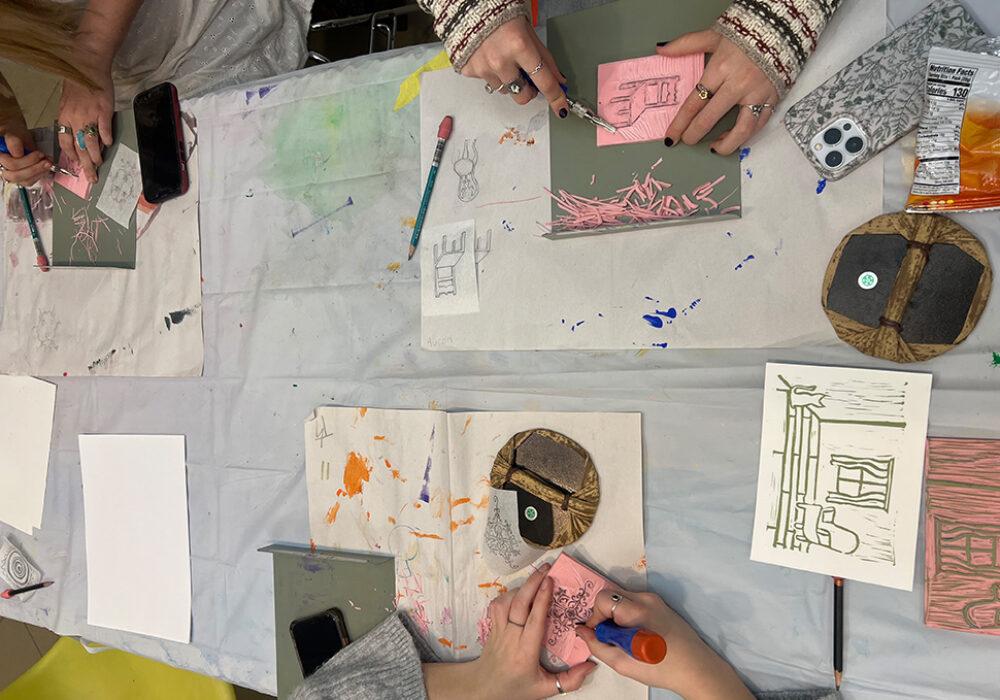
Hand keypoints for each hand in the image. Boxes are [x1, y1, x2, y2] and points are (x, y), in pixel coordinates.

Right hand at [0, 121, 52, 186]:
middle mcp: (3, 167)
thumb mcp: (13, 133)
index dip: (27, 161)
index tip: (39, 154)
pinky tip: (45, 167)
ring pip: (25, 181)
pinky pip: (31, 181)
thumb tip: (17, 153)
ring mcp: (11, 174)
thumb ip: (13, 142)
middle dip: (34, 169)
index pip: (10, 164)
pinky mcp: (21, 177)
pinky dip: (40, 175)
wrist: (17, 136)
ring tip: (48, 163)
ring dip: (39, 173)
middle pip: (16, 176)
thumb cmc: (14, 133)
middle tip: (47, 162)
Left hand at [57, 67, 114, 184]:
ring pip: (91, 143)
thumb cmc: (79, 81)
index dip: (70, 155)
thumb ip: (72, 118)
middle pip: (79, 148)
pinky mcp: (104, 111)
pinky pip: (105, 130)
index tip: (76, 162)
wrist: (88, 64)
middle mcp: (75, 118)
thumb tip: (79, 134)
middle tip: (91, 176)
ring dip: (96, 156)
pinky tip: (109, 144)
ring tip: (100, 163)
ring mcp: (89, 115)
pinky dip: (107, 139)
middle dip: (85, 165)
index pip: (64, 142)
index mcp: (64, 115)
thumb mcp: (68, 101)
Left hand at [423, 563, 595, 699]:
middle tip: (547, 568)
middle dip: (533, 583)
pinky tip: (520, 593)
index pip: (534, 620)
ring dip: (522, 587)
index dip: (542, 600)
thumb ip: (570, 680)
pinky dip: (509, 594)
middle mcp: (510, 637)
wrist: (484, 687)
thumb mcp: (544, 689)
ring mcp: (498, 630)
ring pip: (507, 601)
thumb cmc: (515, 687)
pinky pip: (498, 604)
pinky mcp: (492, 626)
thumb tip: (591, 665)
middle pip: (519, 604)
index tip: (550, 582)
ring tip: (536, 579)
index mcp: (525, 652)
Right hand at [461, 17, 569, 118]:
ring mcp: (483, 67)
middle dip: (529, 90)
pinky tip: (489, 57)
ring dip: (509, 80)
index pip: (544, 81)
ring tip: (504, 59)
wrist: (468, 7)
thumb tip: (557, 79)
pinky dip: (492, 73)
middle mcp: (500, 60)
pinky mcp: (469, 70)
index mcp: (519, 46)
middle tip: (528, 78)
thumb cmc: (500, 12)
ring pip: (504, 90)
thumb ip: (544, 58)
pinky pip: (487, 82)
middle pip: (522, 95)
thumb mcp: (528, 31)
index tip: (561, 108)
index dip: (555, 97)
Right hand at [576, 589, 753, 699]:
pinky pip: (632, 601)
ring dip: (614, 613)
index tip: (597, 633)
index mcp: (638, 612)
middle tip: (609, 636)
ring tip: (623, 636)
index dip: (595, 616)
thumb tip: (583, 632)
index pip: (603, 599)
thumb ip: (599, 646)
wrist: (697, 668)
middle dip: (603, 613)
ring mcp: (654, 599)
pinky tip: (634, 633)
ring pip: (620, 597)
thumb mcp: (624, 664)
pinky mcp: (659, 602)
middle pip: (610, 594)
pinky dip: (626, 613)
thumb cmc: (663, 669)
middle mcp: (646, 599)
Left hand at [660, 30, 778, 154]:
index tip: (671, 137)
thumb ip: (686, 44)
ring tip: (714, 147)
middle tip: (688, 140)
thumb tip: (662, 49)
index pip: (694, 102)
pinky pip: (759, 124)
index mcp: (721, 67)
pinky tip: (733, 136)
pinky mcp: (773, 97)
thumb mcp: (714, 35)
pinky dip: (745, 135)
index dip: (680, 123)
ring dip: (726, 144)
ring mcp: (758, 92)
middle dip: (694, 134)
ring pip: (741, 129)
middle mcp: (739, 83)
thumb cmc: (747, 32)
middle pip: (710, 117)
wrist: (783, 26)